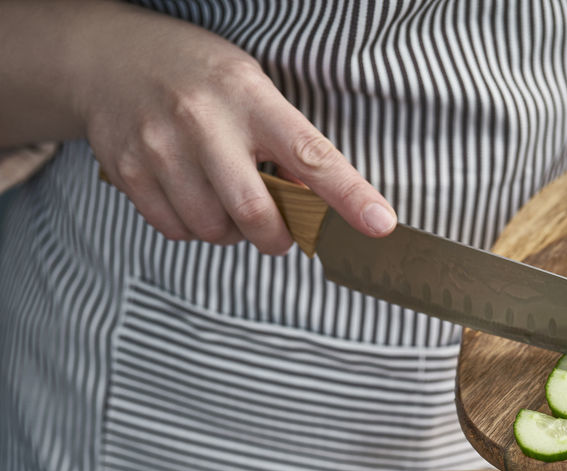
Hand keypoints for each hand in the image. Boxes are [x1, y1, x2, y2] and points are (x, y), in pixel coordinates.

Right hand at [79, 6, 395, 251]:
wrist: (106, 58)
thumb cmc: (195, 77)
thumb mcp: (247, 87)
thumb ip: (281, 142)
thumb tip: (316, 205)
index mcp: (248, 97)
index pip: (310, 155)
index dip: (350, 196)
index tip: (381, 225)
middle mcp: (204, 122)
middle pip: (254, 214)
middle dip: (275, 237)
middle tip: (278, 230)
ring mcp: (161, 149)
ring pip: (213, 231)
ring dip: (230, 231)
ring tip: (222, 195)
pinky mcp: (130, 173)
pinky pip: (177, 231)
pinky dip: (193, 227)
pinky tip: (190, 194)